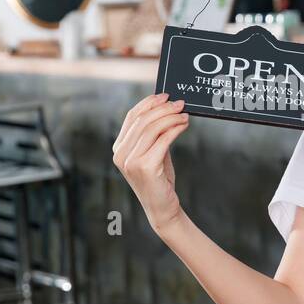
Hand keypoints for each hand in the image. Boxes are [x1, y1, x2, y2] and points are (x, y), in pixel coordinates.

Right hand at [112, 92, 190, 235]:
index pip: (131, 117)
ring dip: (171, 117)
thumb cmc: (159, 179)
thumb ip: (154, 134)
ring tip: (184, 115)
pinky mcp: (145, 166)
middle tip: (180, 104)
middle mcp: (121, 154)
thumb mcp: (153, 152)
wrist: (162, 207)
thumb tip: (168, 108)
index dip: (148, 103)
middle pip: (142, 120)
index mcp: (119, 148)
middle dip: (163, 108)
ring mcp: (131, 161)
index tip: (165, 96)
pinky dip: (175, 129)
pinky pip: (163, 140)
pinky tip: (183, 125)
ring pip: (152, 128)